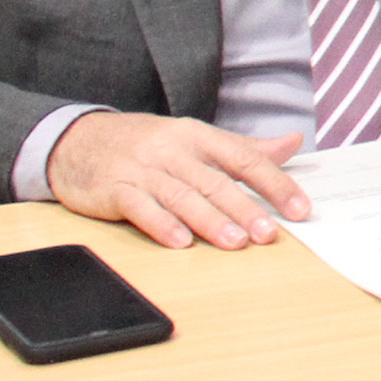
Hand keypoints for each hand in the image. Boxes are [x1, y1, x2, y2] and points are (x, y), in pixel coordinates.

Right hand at [47, 112, 306, 250]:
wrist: (79, 140)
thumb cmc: (148, 144)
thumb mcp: (197, 139)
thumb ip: (245, 148)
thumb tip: (294, 143)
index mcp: (199, 137)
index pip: (246, 159)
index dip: (276, 183)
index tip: (301, 209)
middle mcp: (174, 151)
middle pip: (216, 181)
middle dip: (246, 209)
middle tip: (269, 234)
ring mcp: (144, 170)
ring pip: (183, 196)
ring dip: (210, 221)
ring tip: (236, 243)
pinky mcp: (115, 190)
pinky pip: (141, 208)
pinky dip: (161, 225)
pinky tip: (180, 243)